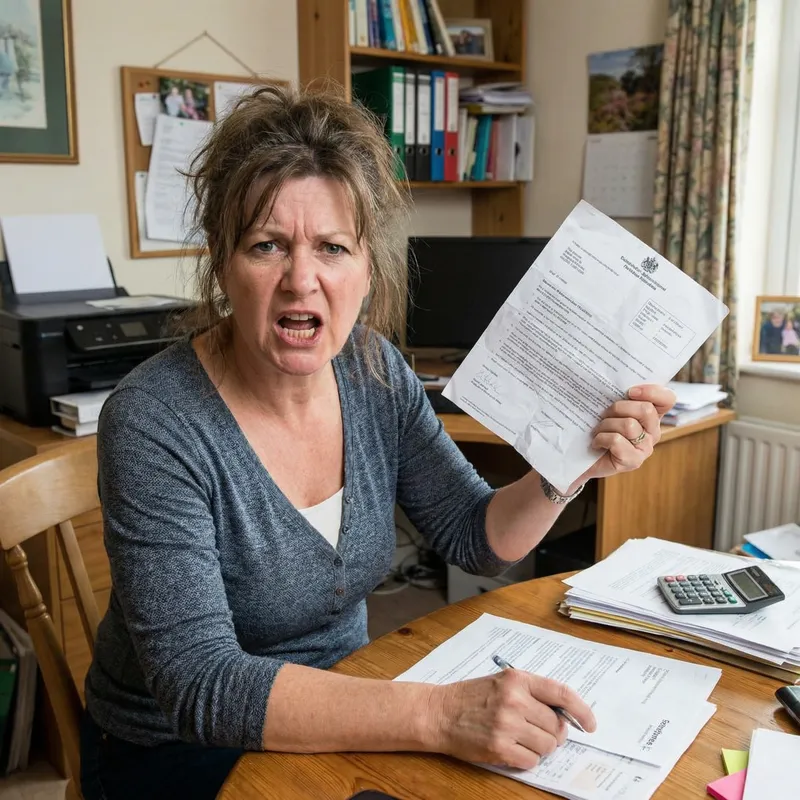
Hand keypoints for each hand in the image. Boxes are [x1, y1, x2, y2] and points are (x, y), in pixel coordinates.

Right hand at [428, 669, 595, 769]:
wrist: (439, 712)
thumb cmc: (472, 697)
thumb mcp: (503, 682)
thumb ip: (532, 693)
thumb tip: (564, 716)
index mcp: (518, 680)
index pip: (562, 694)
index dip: (582, 710)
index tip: (590, 724)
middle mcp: (515, 700)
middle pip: (556, 726)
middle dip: (553, 734)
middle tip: (538, 732)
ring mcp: (507, 725)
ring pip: (547, 746)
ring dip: (540, 747)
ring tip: (521, 739)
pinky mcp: (499, 748)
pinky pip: (531, 761)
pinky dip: (526, 759)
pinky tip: (512, 749)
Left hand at [582, 384, 675, 481]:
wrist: (582, 457)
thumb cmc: (597, 428)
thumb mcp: (610, 408)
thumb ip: (619, 395)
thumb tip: (613, 379)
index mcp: (651, 415)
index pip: (667, 399)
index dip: (652, 392)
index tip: (630, 391)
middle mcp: (653, 432)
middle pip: (646, 410)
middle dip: (619, 407)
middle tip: (604, 414)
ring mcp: (645, 448)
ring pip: (629, 425)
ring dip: (606, 424)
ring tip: (598, 430)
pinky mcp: (633, 461)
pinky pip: (617, 440)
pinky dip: (601, 438)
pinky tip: (596, 443)